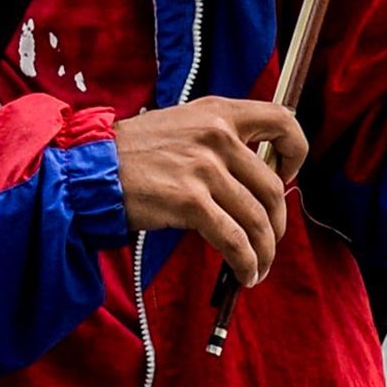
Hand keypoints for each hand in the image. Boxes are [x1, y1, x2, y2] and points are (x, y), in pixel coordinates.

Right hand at [113, 97, 306, 287]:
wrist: (90, 171)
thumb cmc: (133, 154)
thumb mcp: (181, 126)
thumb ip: (218, 140)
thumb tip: (256, 177)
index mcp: (218, 112)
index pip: (283, 119)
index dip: (296, 151)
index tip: (288, 175)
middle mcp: (217, 136)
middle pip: (272, 186)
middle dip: (277, 222)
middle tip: (268, 240)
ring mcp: (204, 168)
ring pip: (257, 218)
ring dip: (264, 250)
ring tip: (258, 268)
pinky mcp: (190, 201)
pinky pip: (233, 239)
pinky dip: (246, 262)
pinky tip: (245, 274)